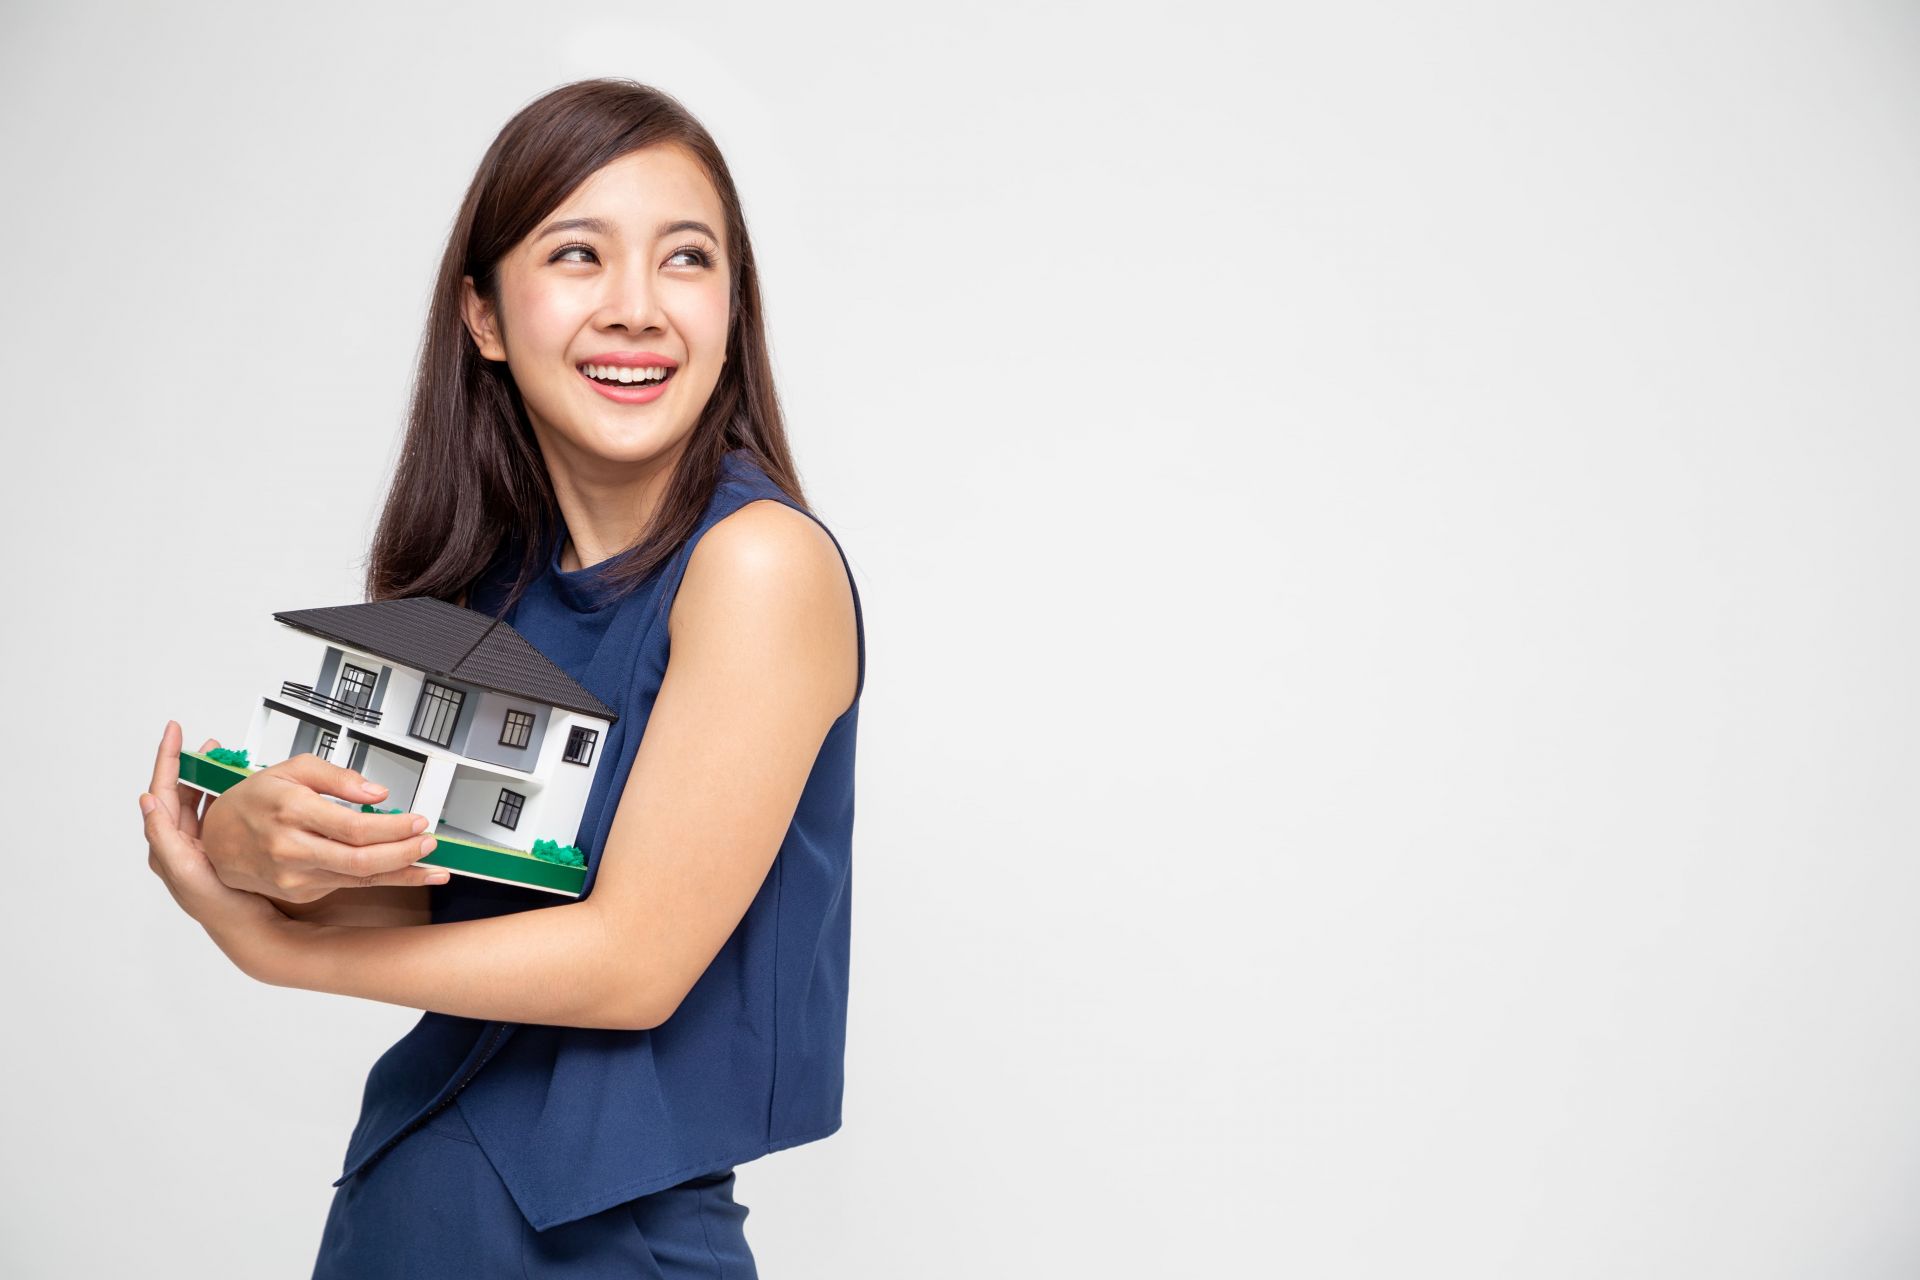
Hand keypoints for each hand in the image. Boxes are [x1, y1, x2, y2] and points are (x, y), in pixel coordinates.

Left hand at [141, 720, 293, 976]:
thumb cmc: (217, 903)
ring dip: (213, 776)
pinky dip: (230, 793)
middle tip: (210, 744)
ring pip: (203, 797)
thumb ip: (161, 836)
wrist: (249, 924)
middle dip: (193, 762)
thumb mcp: (183, 870)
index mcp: (166, 841)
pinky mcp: (222, 844)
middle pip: (183, 788)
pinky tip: (242, 786)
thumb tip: (147, 801)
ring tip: (226, 758)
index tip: (174, 733)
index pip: (162, 789)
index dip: (168, 758)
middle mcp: (181, 839)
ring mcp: (203, 840)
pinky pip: (222, 809)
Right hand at [194, 736, 446, 902]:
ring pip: (359, 878)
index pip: (354, 827)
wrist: (215, 841)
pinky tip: (407, 875)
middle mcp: (291, 848)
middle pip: (360, 859)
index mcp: (291, 810)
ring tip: (432, 865)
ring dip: (403, 873)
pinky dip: (383, 881)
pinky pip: (350, 886)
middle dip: (404, 853)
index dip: (393, 827)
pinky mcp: (300, 892)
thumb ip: (337, 776)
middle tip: (430, 843)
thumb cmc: (254, 800)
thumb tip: (377, 793)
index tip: (418, 820)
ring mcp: (295, 876)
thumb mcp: (292, 769)